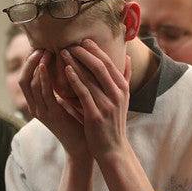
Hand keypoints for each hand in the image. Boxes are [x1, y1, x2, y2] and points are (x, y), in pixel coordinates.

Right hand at [19, 49, 91, 159]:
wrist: (84, 145)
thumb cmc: (79, 121)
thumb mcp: (68, 100)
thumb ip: (64, 85)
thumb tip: (69, 63)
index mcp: (38, 103)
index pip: (27, 77)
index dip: (30, 61)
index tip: (39, 46)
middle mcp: (36, 107)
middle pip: (24, 79)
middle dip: (30, 61)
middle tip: (40, 46)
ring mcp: (41, 112)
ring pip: (31, 84)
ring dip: (37, 66)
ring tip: (44, 51)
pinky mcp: (51, 115)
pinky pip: (44, 93)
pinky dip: (44, 78)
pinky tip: (46, 66)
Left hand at [61, 39, 130, 162]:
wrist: (113, 149)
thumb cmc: (114, 122)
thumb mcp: (124, 99)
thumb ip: (124, 78)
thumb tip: (128, 57)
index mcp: (123, 89)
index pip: (109, 64)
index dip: (96, 50)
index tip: (83, 40)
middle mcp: (117, 95)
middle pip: (100, 67)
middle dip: (85, 53)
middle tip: (71, 43)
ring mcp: (107, 105)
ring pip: (90, 78)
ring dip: (76, 63)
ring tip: (63, 53)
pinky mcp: (95, 115)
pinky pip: (83, 93)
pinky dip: (75, 80)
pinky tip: (66, 71)